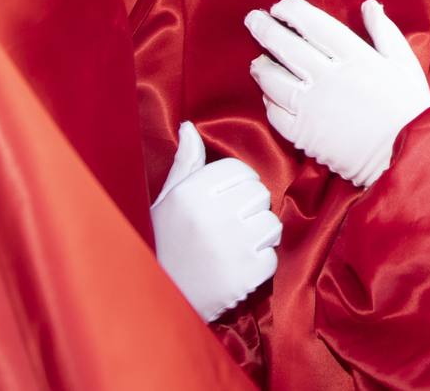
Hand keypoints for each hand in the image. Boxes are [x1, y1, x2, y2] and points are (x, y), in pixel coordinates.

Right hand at [151, 122, 280, 322]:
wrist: (157, 303)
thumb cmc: (163, 245)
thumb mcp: (166, 201)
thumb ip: (185, 164)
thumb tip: (190, 126)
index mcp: (191, 192)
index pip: (241, 171)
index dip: (236, 187)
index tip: (221, 205)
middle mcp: (211, 214)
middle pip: (260, 194)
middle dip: (249, 211)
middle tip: (225, 230)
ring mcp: (231, 244)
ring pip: (272, 223)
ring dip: (258, 237)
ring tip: (231, 249)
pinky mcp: (247, 274)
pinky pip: (272, 257)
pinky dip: (259, 265)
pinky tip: (235, 270)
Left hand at [244, 0, 429, 186]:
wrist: (405, 158)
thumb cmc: (410, 110)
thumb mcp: (404, 64)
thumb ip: (384, 32)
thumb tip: (370, 5)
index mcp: (355, 57)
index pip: (314, 25)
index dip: (293, 11)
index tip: (282, 4)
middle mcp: (327, 77)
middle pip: (286, 46)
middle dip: (265, 28)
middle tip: (253, 18)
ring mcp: (311, 106)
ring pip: (273, 79)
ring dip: (261, 65)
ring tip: (258, 60)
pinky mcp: (303, 134)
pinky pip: (275, 113)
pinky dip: (269, 101)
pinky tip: (270, 95)